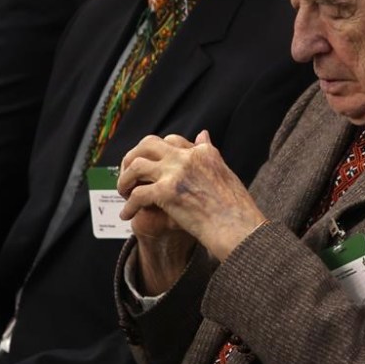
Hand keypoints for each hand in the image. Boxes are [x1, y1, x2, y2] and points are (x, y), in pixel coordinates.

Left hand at [119, 131, 265, 262]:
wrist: (241, 229)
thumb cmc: (237, 209)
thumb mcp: (225, 173)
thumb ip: (209, 153)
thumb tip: (202, 134)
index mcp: (202, 152)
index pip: (171, 141)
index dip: (156, 152)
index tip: (150, 165)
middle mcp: (187, 158)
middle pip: (148, 144)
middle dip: (133, 157)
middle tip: (128, 174)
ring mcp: (176, 173)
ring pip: (136, 165)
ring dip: (125, 179)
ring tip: (123, 193)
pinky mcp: (167, 192)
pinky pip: (137, 195)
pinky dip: (129, 206)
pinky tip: (127, 215)